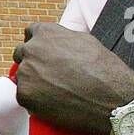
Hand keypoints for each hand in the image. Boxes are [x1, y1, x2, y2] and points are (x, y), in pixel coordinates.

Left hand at [13, 23, 133, 134]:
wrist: (111, 99)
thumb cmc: (104, 70)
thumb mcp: (85, 41)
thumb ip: (62, 39)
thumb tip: (55, 43)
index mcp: (46, 32)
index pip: (31, 33)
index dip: (38, 44)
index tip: (44, 54)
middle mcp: (32, 50)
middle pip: (22, 54)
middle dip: (32, 62)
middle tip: (48, 74)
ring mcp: (26, 73)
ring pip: (22, 77)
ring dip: (33, 82)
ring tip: (56, 91)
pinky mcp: (25, 95)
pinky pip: (24, 96)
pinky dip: (35, 100)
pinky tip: (53, 102)